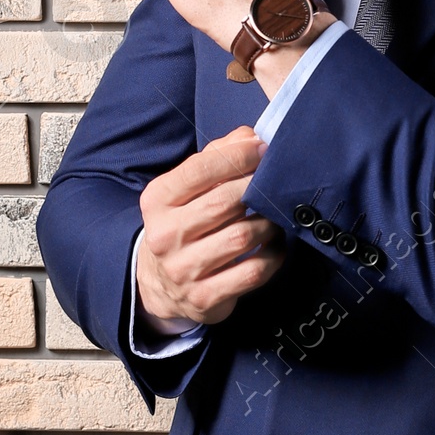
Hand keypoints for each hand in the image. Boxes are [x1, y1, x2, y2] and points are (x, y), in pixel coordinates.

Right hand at [136, 130, 284, 330]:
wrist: (161, 283)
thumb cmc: (184, 222)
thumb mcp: (187, 187)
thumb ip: (217, 156)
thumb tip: (251, 136)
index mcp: (157, 200)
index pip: (199, 169)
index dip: (237, 155)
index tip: (263, 148)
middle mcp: (165, 235)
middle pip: (224, 202)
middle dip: (257, 187)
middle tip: (277, 180)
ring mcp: (183, 270)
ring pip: (242, 237)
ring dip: (268, 222)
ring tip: (276, 215)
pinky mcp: (204, 298)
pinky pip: (253, 271)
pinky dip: (273, 255)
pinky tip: (275, 245)